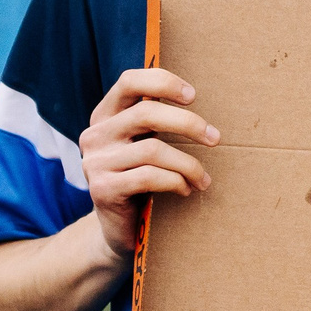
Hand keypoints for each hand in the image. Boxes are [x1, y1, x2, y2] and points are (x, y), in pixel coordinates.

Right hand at [81, 67, 217, 259]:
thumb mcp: (144, 145)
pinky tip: (186, 190)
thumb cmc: (142, 180)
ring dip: (188, 164)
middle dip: (188, 123)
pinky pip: (149, 177)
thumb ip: (156, 123)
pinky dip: (176, 182)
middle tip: (215, 139)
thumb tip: (195, 97)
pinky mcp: (103, 189)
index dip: (162, 81)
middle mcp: (95, 135)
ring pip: (153, 149)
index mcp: (105, 116)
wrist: (120, 229)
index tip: (193, 95)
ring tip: (203, 179)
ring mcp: (95, 162)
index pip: (129, 82)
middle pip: (146, 113)